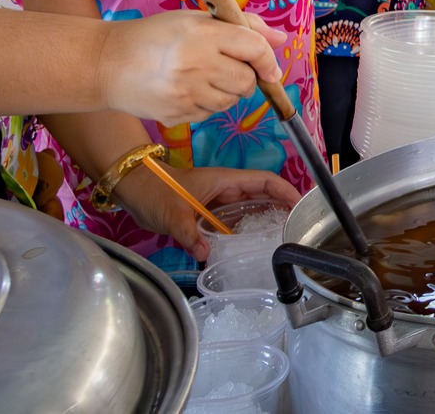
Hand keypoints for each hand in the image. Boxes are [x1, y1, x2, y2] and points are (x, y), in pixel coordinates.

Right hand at [98, 11, 283, 122]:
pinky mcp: (176, 115)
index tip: (269, 67)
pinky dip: (207, 104)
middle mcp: (196, 64)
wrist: (106, 63)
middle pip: (247, 80)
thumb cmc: (155, 36)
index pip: (254, 48)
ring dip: (227, 92)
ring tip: (203, 77)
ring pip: (232, 102)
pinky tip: (187, 90)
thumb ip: (242, 26)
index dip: (268, 59)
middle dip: (246, 76)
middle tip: (227, 67)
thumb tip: (281, 39)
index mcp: (202, 34)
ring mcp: (185, 93)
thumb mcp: (196, 19)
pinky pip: (210, 114)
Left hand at [115, 163, 302, 262]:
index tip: (300, 205)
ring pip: (251, 210)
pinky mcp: (210, 215)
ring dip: (266, 221)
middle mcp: (227, 190)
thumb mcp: (172, 212)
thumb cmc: (155, 191)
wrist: (135, 190)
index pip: (265, 181)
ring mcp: (219, 203)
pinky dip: (246, 232)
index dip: (285, 191)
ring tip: (282, 239)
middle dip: (283, 208)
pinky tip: (252, 247)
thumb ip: (188, 233)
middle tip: (297, 228)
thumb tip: (205, 254)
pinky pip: (235, 223)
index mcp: (225, 181)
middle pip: (264, 196)